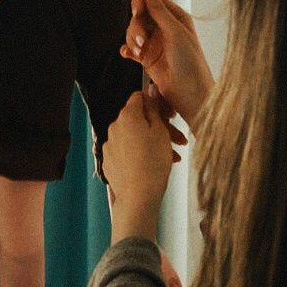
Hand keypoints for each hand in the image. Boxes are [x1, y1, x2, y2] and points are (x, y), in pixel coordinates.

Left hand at [103, 92, 175, 241]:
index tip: (169, 115)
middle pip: (138, 119)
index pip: (139, 97)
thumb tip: (149, 89)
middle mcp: (114, 127)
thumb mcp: (160, 131)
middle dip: (159, 126)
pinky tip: (155, 165)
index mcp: (127, 115)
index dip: (156, 104)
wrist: (138, 197)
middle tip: (177, 139)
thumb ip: (153, 108)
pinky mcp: (109, 162)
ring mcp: (110, 145)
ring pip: (134, 136)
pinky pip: (127, 151)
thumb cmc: (153, 163)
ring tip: (172, 156)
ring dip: (152, 142)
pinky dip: (140, 154)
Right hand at [121, 0, 213, 130]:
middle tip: (141, 40)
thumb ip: (158, 9)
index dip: (141, 2)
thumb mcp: (175, 31)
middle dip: (136, 26)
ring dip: (131, 39)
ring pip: (133, 30)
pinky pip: (131, 48)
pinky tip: (128, 55)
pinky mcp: (147, 58)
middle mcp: (164, 27)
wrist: (191, 95)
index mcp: (175, 16)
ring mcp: (155, 42)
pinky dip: (128, 49)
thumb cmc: (190, 63)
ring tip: (139, 52)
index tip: (138, 12)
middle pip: (140, 15)